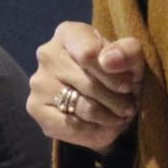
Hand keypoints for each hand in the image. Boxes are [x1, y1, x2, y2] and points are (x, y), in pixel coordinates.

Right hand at [27, 21, 143, 153]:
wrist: (104, 97)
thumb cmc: (118, 72)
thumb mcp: (132, 58)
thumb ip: (127, 52)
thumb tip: (108, 61)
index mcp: (69, 33)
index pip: (89, 54)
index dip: (113, 76)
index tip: (128, 86)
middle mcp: (47, 53)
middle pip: (88, 84)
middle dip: (116, 101)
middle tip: (128, 108)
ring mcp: (38, 82)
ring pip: (82, 108)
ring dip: (109, 118)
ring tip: (119, 117)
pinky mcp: (36, 109)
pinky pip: (71, 127)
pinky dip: (94, 133)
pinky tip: (103, 128)